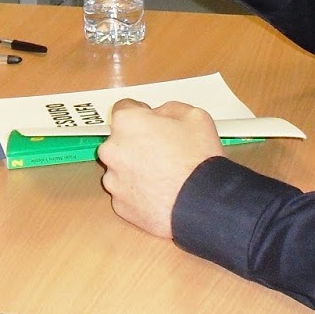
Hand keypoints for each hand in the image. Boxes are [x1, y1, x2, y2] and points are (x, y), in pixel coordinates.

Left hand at [97, 99, 222, 237]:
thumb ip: (168, 109)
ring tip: (164, 174)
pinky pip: (126, 192)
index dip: (141, 114)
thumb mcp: (194, 115)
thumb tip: (161, 115)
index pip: (124, 108)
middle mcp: (113, 150)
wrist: (202, 203)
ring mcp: (114, 179)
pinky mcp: (119, 205)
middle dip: (138, 142)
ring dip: (136, 168)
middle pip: (120, 140)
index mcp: (127, 122)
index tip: (150, 121)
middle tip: (163, 150)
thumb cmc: (198, 162)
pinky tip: (160, 190)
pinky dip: (138, 191)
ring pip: (121, 168)